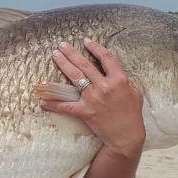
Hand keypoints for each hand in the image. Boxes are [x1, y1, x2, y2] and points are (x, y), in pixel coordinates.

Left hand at [42, 39, 145, 158]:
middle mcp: (104, 87)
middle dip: (72, 53)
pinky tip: (42, 100)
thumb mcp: (135, 93)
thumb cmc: (132, 114)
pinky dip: (54, 104)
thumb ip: (125, 81)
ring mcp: (93, 99)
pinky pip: (66, 107)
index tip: (86, 41)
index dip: (95, 47)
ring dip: (63, 64)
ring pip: (75, 78)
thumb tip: (116, 74)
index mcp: (118, 80)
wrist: (126, 136)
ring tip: (55, 55)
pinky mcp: (85, 112)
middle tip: (62, 45)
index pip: (106, 58)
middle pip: (85, 65)